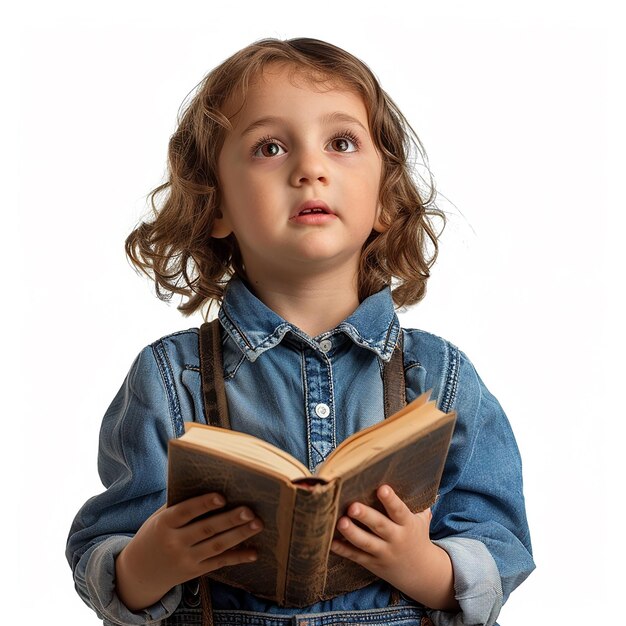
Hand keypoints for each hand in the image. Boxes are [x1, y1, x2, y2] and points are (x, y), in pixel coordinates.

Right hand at [115, 492, 262, 610]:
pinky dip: (238, 557)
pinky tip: (254, 551)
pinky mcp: (195, 572)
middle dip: (229, 520)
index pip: (185, 512)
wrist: (139, 572)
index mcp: (164, 524)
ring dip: (239, 535)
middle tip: (249, 510)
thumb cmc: (155, 534)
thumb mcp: (159, 517)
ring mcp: (185, 560)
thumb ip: (180, 504)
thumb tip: (208, 483)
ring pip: (216, 547)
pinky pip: (219, 564)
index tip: (222, 497)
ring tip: (258, 524)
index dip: (203, 504)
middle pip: (206, 530)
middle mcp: (174, 543)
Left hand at [330, 485, 456, 610]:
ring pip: (365, 543)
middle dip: (366, 516)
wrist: (422, 573)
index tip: (382, 488)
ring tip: (340, 522)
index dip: (391, 500)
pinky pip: (355, 556)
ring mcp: (383, 553)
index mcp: (408, 525)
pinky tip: (330, 541)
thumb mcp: (421, 520)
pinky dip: (342, 549)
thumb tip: (411, 475)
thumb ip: (417, 502)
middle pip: (380, 526)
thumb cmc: (417, 537)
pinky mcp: (372, 563)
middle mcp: (396, 539)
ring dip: (351, 533)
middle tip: (353, 506)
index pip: (399, 511)